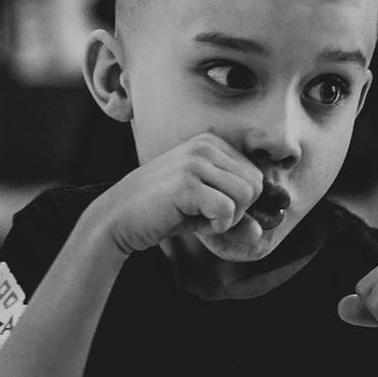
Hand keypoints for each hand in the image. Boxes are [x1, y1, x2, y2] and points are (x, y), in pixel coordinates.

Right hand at [93, 133, 262, 255]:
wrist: (118, 217)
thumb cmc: (162, 212)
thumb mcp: (204, 210)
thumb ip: (234, 217)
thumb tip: (258, 233)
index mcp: (211, 143)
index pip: (255, 175)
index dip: (240, 202)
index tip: (211, 207)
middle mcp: (205, 145)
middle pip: (255, 184)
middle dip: (238, 210)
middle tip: (207, 216)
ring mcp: (195, 161)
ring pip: (246, 195)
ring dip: (228, 218)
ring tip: (200, 217)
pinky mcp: (187, 183)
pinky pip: (227, 210)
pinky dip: (216, 226)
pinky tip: (192, 221)